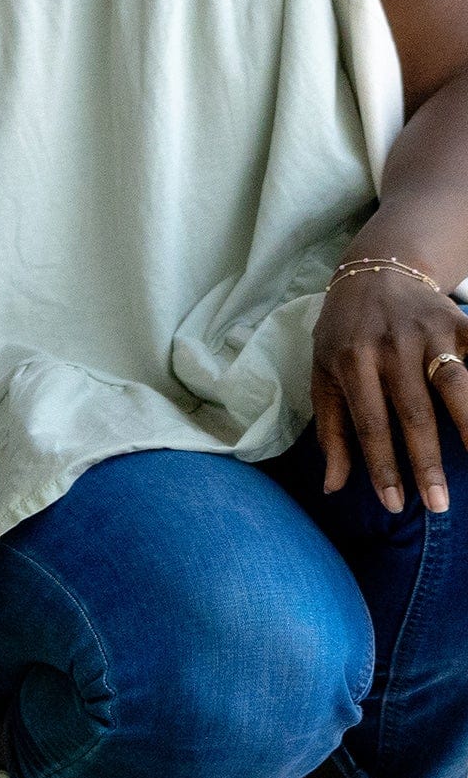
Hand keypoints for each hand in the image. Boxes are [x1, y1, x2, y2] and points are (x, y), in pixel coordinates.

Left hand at [312, 269, 467, 512]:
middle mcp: (390, 348)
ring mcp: (429, 334)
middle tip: (438, 505)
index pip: (369, 425)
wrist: (376, 272)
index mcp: (351, 362)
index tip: (394, 505)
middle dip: (426, 463)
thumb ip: (331, 431)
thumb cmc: (343, 334)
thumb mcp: (322, 374)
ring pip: (459, 387)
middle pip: (415, 414)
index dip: (382, 466)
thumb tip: (333, 486)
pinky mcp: (460, 323)